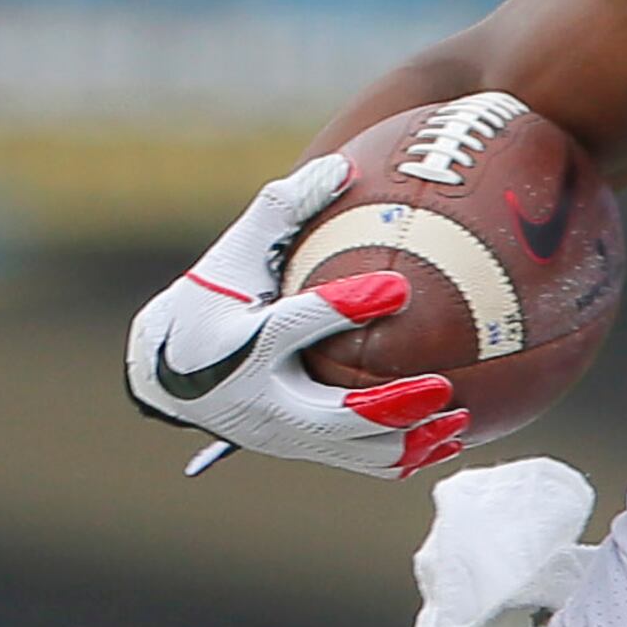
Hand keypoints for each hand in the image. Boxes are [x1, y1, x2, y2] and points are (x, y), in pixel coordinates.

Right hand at [124, 157, 468, 479]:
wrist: (169, 375)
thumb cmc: (210, 301)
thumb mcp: (234, 254)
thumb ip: (284, 209)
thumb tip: (342, 163)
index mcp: (240, 346)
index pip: (295, 328)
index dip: (346, 309)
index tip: (398, 290)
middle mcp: (260, 402)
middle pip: (330, 418)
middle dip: (388, 407)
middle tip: (440, 385)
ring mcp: (281, 437)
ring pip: (352, 453)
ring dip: (407, 441)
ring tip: (457, 418)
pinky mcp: (300, 452)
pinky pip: (359, 463)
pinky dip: (404, 457)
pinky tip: (447, 439)